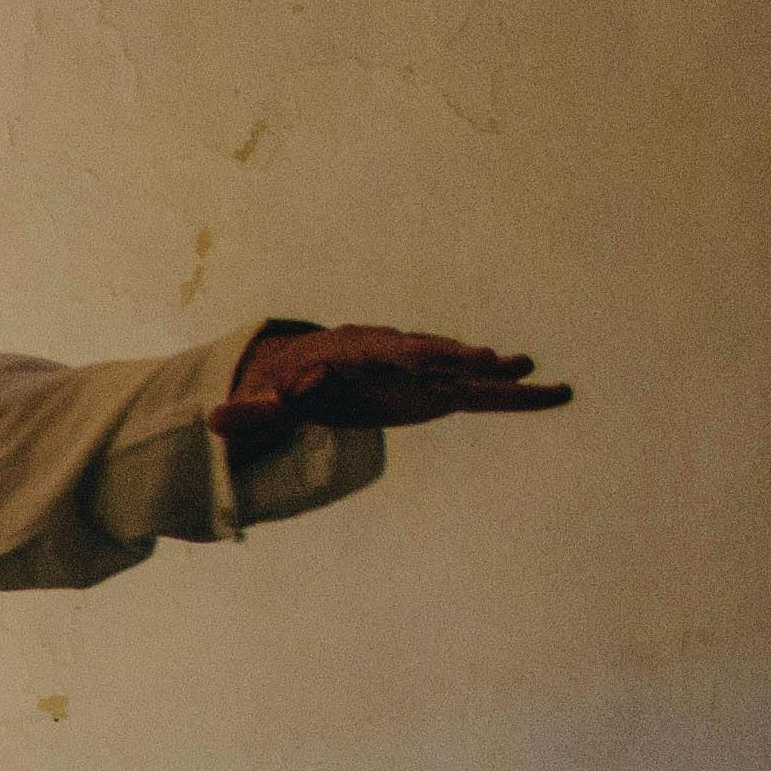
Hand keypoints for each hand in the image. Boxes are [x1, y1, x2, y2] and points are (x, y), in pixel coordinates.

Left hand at [211, 327, 570, 443]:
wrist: (302, 372)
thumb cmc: (281, 384)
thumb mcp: (263, 399)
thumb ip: (248, 412)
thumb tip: (215, 419)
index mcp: (357, 350)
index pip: (390, 350)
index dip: (418, 354)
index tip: (439, 357)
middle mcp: (396, 354)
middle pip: (434, 355)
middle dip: (464, 359)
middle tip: (503, 363)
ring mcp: (421, 373)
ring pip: (464, 373)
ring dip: (497, 374)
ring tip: (536, 375)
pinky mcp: (436, 394)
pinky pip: (481, 396)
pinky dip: (515, 396)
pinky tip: (555, 393)